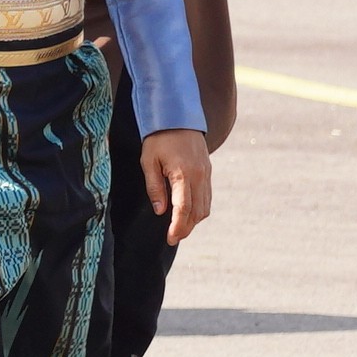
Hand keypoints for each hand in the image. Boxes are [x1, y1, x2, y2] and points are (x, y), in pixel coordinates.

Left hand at [141, 126, 213, 244]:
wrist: (177, 117)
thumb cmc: (158, 139)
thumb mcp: (148, 161)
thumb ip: (154, 187)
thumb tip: (161, 211)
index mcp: (183, 173)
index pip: (183, 208)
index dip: (178, 226)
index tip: (171, 239)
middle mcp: (199, 175)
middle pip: (197, 212)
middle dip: (186, 228)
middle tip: (173, 238)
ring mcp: (206, 174)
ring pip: (205, 206)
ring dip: (194, 221)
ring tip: (180, 228)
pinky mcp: (208, 172)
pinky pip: (207, 197)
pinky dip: (200, 209)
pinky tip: (189, 214)